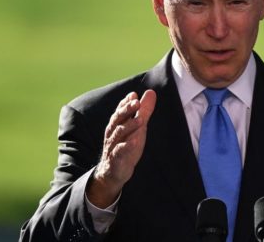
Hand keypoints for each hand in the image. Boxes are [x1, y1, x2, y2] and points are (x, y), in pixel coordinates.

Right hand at [86, 90, 156, 207]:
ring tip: (141, 120)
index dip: (126, 103)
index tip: (134, 95)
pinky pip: (120, 151)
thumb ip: (144, 110)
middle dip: (127, 110)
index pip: (120, 110)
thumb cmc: (126, 145)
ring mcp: (113, 145)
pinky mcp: (116, 159)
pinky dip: (127, 146)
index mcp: (117, 124)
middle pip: (118, 119)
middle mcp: (113, 133)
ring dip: (130, 126)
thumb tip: (150, 92)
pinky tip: (135, 142)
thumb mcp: (137, 126)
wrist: (114, 172)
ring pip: (119, 133)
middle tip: (137, 102)